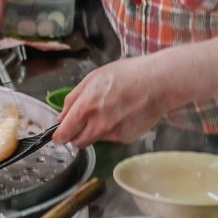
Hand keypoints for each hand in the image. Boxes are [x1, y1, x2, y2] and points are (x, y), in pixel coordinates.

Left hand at [53, 54, 172, 147]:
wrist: (158, 83)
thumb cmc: (127, 75)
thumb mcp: (93, 77)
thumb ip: (73, 98)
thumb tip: (62, 116)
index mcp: (86, 107)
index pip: (64, 133)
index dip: (59, 135)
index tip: (59, 135)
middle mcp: (98, 125)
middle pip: (78, 142)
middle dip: (76, 134)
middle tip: (83, 122)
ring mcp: (113, 134)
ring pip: (96, 140)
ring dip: (96, 131)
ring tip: (109, 111)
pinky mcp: (126, 138)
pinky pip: (113, 138)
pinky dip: (113, 129)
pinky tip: (123, 114)